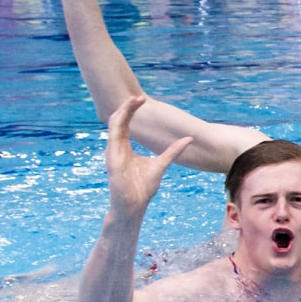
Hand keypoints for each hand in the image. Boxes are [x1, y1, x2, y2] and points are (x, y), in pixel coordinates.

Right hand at [105, 97, 192, 214]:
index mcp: (125, 147)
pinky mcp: (112, 160)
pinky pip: (113, 139)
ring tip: (131, 101)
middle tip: (138, 97)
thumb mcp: (161, 164)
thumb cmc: (143, 187)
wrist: (134, 204)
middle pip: (118, 121)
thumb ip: (172, 151)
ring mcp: (113, 153)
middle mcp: (117, 148)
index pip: (126, 123)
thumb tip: (189, 139)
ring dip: (122, 113)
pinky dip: (117, 126)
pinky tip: (123, 116)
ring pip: (113, 126)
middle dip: (127, 107)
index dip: (131, 110)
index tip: (141, 100)